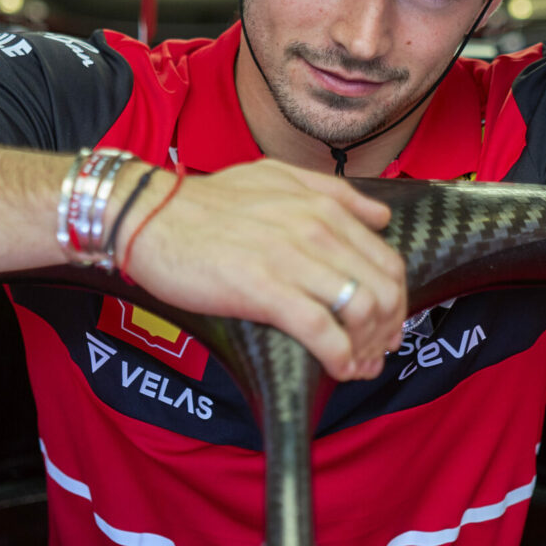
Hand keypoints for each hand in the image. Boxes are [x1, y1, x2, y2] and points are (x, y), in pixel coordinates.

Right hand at [121, 159, 406, 382]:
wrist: (148, 216)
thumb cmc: (206, 203)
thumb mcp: (274, 176)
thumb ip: (332, 192)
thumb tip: (380, 217)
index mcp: (322, 207)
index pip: (387, 260)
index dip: (396, 300)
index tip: (387, 324)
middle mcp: (316, 229)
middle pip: (384, 289)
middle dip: (389, 329)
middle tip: (377, 351)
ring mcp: (292, 259)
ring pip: (362, 311)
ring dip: (369, 347)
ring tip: (358, 365)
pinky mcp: (264, 289)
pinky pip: (323, 331)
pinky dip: (341, 357)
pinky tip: (338, 369)